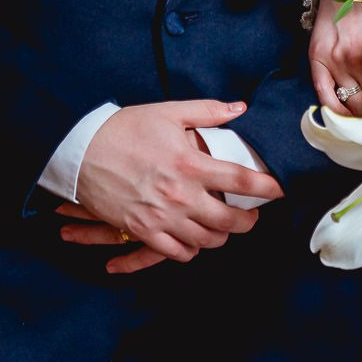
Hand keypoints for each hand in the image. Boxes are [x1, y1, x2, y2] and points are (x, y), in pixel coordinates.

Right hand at [57, 100, 282, 273]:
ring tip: (223, 226)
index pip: (243, 181)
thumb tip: (240, 108)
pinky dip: (191, 250)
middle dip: (248, 220)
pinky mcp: (143, 231)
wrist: (81, 152)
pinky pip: (177, 253)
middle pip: (230, 221)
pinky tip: (194, 238)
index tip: (280, 189)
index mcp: (191, 164)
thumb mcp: (168, 112)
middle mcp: (181, 195)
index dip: (268, 187)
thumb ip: (208, 111)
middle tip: (251, 214)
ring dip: (221, 236)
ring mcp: (162, 217)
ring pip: (207, 241)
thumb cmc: (125, 129)